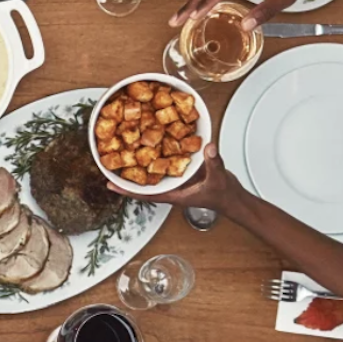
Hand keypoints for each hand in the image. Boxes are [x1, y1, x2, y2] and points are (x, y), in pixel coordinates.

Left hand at [112, 142, 244, 214]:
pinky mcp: (184, 173)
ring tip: (126, 151)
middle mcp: (172, 187)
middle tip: (110, 164)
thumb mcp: (218, 178)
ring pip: (155, 173)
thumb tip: (208, 147)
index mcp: (174, 194)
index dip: (126, 190)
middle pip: (144, 183)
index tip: (109, 185)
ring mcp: (177, 181)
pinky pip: (167, 164)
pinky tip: (154, 144)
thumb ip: (213, 162)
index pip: (144, 194)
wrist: (233, 197)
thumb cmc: (224, 195)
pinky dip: (160, 155)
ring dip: (142, 164)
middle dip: (128, 174)